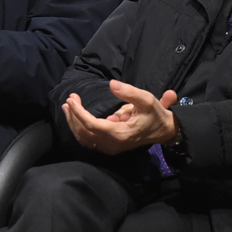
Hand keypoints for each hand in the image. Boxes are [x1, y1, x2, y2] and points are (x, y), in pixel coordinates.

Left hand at [62, 81, 179, 154]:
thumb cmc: (154, 114)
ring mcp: (110, 147)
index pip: (92, 125)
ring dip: (74, 122)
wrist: (164, 131)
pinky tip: (75, 116)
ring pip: (85, 138)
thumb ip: (129, 92)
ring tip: (68, 106)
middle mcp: (112, 144)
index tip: (72, 100)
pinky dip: (80, 128)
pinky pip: (89, 140)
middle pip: (85, 133)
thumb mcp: (146, 100)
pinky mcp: (109, 146)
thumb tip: (112, 84)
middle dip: (73, 116)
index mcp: (120, 134)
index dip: (79, 113)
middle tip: (69, 99)